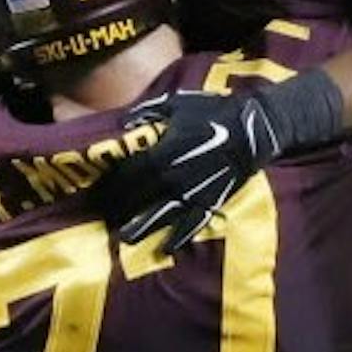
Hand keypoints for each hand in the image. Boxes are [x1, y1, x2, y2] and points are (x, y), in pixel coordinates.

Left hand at [100, 87, 285, 250]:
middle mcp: (172, 177)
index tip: (97, 190)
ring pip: (160, 215)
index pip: (128, 173)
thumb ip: (148, 111)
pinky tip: (166, 248)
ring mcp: (192, 192)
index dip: (110, 182)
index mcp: (162, 153)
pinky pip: (192, 224)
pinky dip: (179, 237)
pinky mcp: (210, 201)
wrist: (254, 128)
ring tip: (124, 238)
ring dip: (141, 227)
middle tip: (104, 215)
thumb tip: (125, 121)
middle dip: (119, 206)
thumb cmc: (214, 111)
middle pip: (138, 196)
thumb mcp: (178, 103)